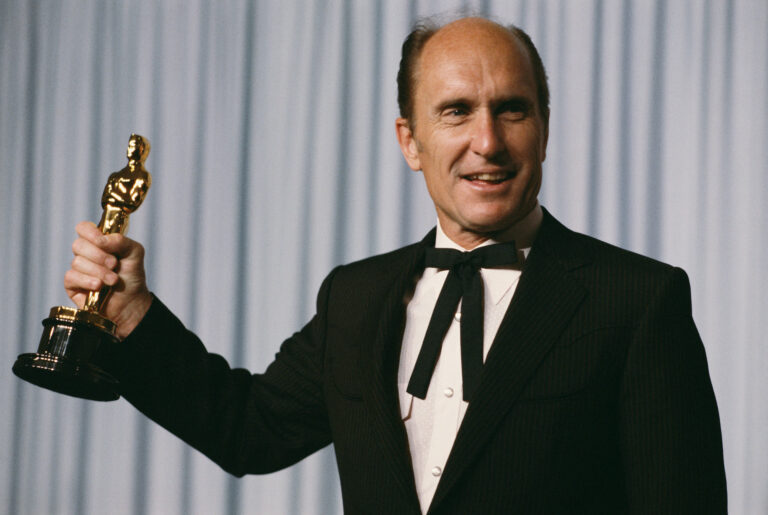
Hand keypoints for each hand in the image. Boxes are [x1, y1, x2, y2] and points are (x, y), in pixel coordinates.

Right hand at [64, 221, 152, 338]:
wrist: (131, 302)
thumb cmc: (132, 276)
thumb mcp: (135, 253)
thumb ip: (121, 241)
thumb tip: (101, 240)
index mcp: (98, 242)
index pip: (83, 228)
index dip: (90, 233)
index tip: (102, 242)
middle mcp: (86, 253)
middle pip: (79, 245)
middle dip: (99, 256)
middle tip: (114, 264)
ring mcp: (78, 269)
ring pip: (77, 262)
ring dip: (99, 272)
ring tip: (113, 280)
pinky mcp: (72, 285)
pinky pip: (71, 277)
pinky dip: (88, 281)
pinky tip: (99, 287)